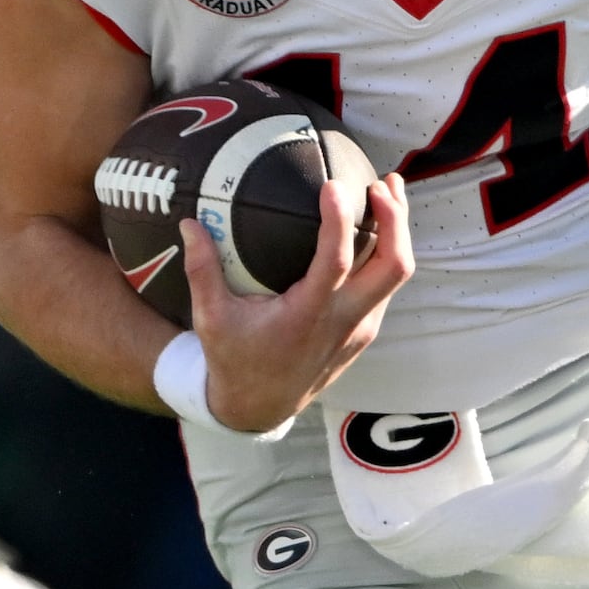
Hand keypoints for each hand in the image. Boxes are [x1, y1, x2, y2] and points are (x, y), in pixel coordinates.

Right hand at [184, 172, 414, 432]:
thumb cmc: (235, 360)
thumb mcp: (211, 319)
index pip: (337, 262)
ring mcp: (360, 327)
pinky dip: (387, 251)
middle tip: (381, 181)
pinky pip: (386, 285)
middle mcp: (343, 321)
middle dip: (396, 220)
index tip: (332, 185)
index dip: (340, 221)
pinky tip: (375, 225)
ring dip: (399, 230)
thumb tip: (190, 222)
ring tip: (388, 188)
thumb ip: (202, 270)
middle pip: (393, 267)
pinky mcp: (364, 330)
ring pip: (397, 275)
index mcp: (307, 316)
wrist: (261, 407)